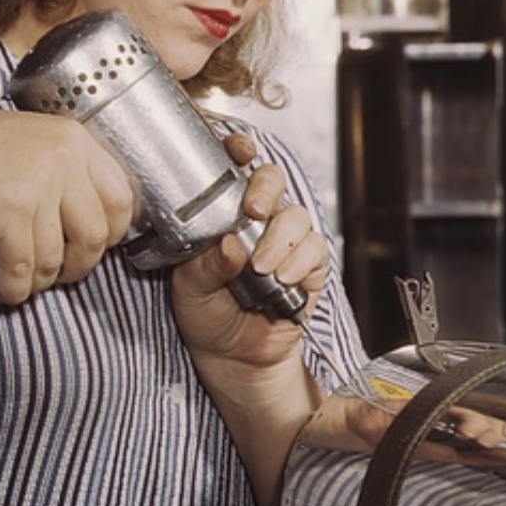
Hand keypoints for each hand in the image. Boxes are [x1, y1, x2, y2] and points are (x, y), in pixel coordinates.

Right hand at [0, 110, 135, 303]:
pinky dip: (14, 287)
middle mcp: (63, 162)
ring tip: (26, 278)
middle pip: (96, 234)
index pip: (121, 196)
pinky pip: (23, 268)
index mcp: (75, 141)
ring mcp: (38, 188)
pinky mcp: (10, 214)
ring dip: (42, 280)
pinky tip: (6, 286)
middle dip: (80, 264)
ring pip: (57, 258)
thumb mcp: (35, 140)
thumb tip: (93, 217)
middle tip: (64, 270)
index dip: (114, 230)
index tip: (99, 243)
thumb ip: (68, 170)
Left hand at [168, 132, 328, 368]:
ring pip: (297, 215)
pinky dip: (300, 262)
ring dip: (280, 239)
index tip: (238, 150)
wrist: (231, 356)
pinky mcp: (308, 266)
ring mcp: (284, 240)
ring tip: (261, 268)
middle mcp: (257, 220)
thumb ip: (207, 265)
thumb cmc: (205, 313)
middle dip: (266, 189)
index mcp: (223, 213)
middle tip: (255, 211)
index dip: (238, 150)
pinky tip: (283, 278)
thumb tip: (230, 244)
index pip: (234, 168)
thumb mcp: (190, 288)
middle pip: (273, 179)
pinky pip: (315, 250)